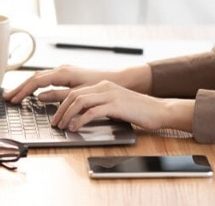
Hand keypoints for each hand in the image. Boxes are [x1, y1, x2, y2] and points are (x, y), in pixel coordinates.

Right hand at [2, 65, 111, 104]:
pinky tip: (32, 92)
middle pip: (34, 78)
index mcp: (63, 73)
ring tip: (14, 95)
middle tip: (6, 98)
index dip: (23, 90)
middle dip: (20, 88)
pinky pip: (46, 79)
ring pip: (39, 77)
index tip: (13, 99)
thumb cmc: (100, 87)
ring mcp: (64, 71)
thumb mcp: (78, 95)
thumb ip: (58, 96)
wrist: (117, 80)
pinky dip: (36, 85)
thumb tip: (40, 97)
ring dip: (26, 86)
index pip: (36, 81)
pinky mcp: (67, 74)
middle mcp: (62, 69)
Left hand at [51, 81, 193, 132]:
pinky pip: (92, 112)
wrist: (160, 110)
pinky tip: (75, 128)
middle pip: (74, 95)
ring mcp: (110, 95)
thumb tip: (84, 116)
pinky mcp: (116, 105)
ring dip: (67, 115)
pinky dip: (80, 120)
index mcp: (104, 86)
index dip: (62, 103)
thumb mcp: (116, 105)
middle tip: (55, 123)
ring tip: (62, 126)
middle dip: (61, 109)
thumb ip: (101, 106)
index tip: (57, 115)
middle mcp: (105, 87)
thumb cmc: (139, 111)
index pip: (76, 92)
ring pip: (79, 101)